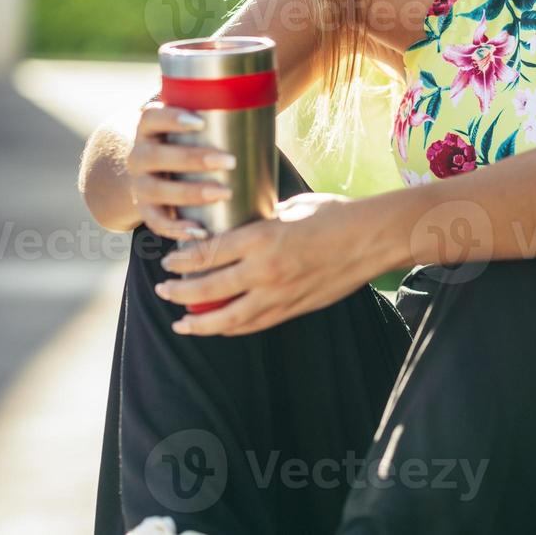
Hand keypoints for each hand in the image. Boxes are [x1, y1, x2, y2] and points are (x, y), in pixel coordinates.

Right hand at [125, 100, 236, 241]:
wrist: (158, 167)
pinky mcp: (147, 210)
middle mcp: (139, 155)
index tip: (200, 120)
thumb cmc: (194, 136)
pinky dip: (177, 229)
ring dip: (189, 193)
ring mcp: (140, 184)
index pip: (151, 117)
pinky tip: (200, 232)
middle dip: (191, 158)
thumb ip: (223, 100)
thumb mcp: (200, 115)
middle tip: (227, 160)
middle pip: (155, 156)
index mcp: (150, 126)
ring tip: (223, 192)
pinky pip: (156, 223)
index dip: (171, 118)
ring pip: (155, 190)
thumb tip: (268, 71)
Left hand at [153, 191, 388, 335]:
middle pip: (207, 288)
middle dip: (178, 292)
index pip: (206, 253)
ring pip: (227, 317)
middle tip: (162, 290)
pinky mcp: (292, 309)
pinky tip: (218, 327)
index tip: (169, 260)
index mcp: (260, 237)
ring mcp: (278, 294)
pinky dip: (231, 328)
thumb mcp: (291, 207)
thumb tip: (241, 222)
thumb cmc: (335, 215)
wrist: (373, 239)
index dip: (181, 259)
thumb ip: (262, 219)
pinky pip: (253, 324)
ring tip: (181, 322)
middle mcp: (264, 269)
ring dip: (199, 321)